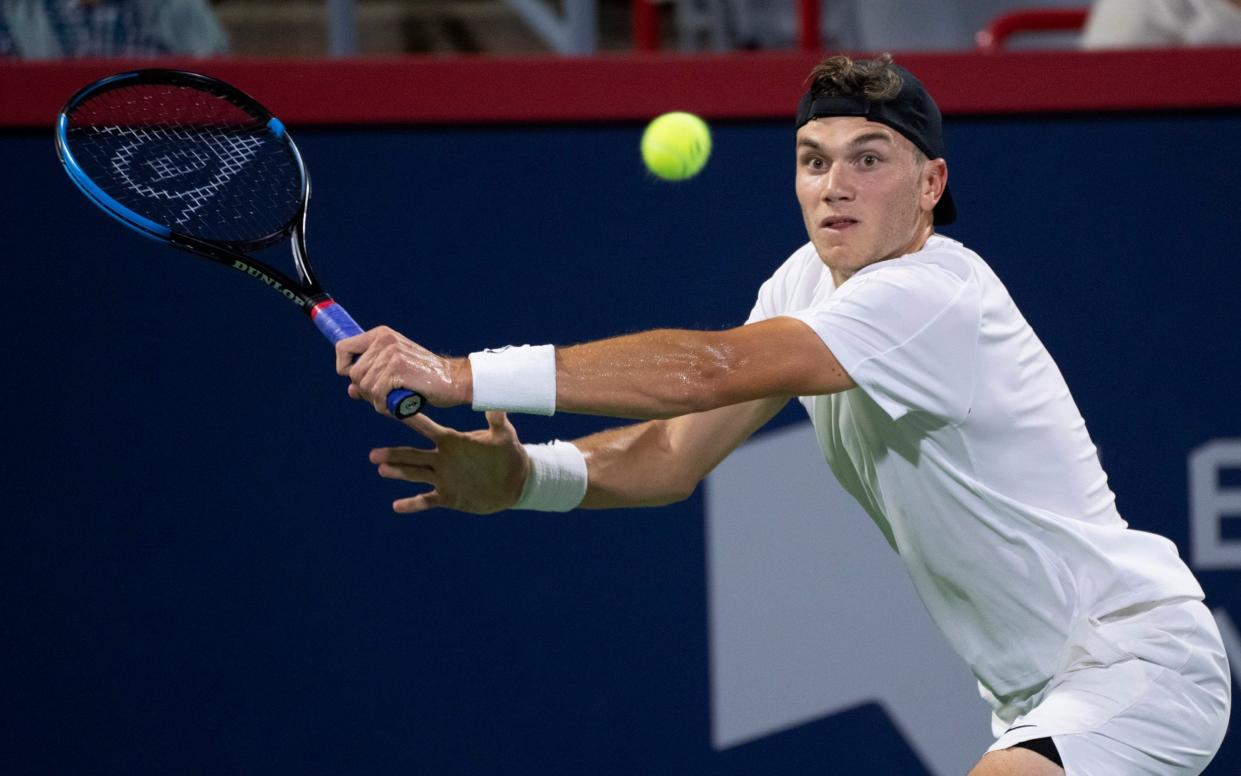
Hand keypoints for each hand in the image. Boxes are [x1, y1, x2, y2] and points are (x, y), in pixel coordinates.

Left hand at [335, 326, 467, 414]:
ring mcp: (391, 353)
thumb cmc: (425, 379)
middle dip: (366, 390)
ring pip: (364, 385)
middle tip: (385, 396)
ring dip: (377, 400)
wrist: (455, 381)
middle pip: (353, 373)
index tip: (360, 380)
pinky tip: (397, 404)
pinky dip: (385, 406)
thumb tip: (351, 390)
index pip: (342, 347)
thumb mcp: (395, 373)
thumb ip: (371, 378)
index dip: (344, 367)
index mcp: (381, 335)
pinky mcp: (398, 369)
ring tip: (395, 399)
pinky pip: (377, 394)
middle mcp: (384, 340)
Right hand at [370, 410, 528, 513]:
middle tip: (373, 454)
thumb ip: (497, 419)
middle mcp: (442, 458)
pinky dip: (413, 504)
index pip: (427, 429)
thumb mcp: (504, 435)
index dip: (410, 420)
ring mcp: (443, 478)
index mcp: (452, 441)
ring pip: (416, 474)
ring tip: (382, 469)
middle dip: (394, 454)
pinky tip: (397, 506)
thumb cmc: (508, 454)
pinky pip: (427, 500)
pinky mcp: (449, 497)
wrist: (515, 481)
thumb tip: (496, 400)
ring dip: (398, 473)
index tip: (390, 409)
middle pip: (413, 455)